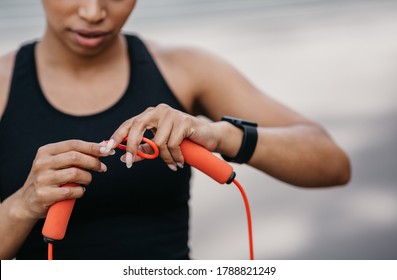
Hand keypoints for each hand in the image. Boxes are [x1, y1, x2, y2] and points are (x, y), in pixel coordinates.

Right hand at [17, 140, 108, 219]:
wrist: (27, 202)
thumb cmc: (49, 180)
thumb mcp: (56, 163)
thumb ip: (75, 155)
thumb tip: (101, 147)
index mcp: (46, 151)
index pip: (73, 144)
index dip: (92, 147)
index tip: (107, 150)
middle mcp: (42, 163)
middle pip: (75, 157)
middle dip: (93, 162)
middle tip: (102, 168)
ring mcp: (42, 179)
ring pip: (75, 174)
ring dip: (88, 178)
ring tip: (87, 181)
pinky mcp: (44, 195)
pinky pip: (71, 191)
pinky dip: (80, 191)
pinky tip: (79, 191)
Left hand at [105, 104, 221, 169]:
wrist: (208, 137)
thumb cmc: (183, 141)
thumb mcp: (161, 146)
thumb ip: (145, 150)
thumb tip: (125, 159)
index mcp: (150, 115)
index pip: (129, 123)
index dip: (117, 136)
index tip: (108, 149)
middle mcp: (159, 111)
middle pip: (138, 127)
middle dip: (132, 146)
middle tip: (130, 163)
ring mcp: (171, 114)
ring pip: (158, 142)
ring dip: (165, 158)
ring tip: (173, 164)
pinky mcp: (184, 121)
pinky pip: (172, 144)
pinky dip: (175, 157)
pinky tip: (180, 162)